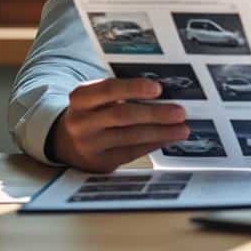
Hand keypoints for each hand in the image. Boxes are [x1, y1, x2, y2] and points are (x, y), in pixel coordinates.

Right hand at [51, 77, 188, 172]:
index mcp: (80, 98)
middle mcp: (81, 122)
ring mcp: (88, 145)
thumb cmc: (94, 112)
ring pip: (129, 137)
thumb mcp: (97, 98)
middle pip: (121, 115)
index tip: (158, 88)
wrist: (67, 142)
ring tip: (182, 128)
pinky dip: (152, 144)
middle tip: (180, 112)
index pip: (107, 89)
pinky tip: (168, 138)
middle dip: (154, 113)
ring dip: (160, 132)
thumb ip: (120, 92)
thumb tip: (162, 92)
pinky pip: (131, 153)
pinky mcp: (99, 163)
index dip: (133, 88)